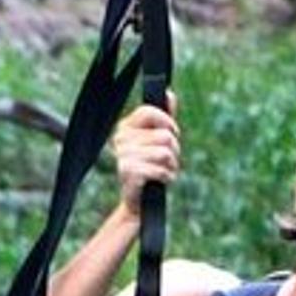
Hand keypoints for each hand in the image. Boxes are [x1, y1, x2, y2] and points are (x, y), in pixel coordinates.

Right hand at [111, 96, 179, 215]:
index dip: (168, 122)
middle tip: (166, 162)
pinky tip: (160, 182)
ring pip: (165, 152)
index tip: (173, 134)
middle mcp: (120, 139)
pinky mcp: (129, 172)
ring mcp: (123, 156)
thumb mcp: (157, 141)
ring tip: (163, 172)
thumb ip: (163, 118)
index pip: (149, 111)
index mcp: (125, 127)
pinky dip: (167, 177)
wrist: (139, 202)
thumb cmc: (150, 169)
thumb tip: (169, 93)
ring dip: (172, 166)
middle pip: (164, 135)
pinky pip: (161, 169)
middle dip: (174, 150)